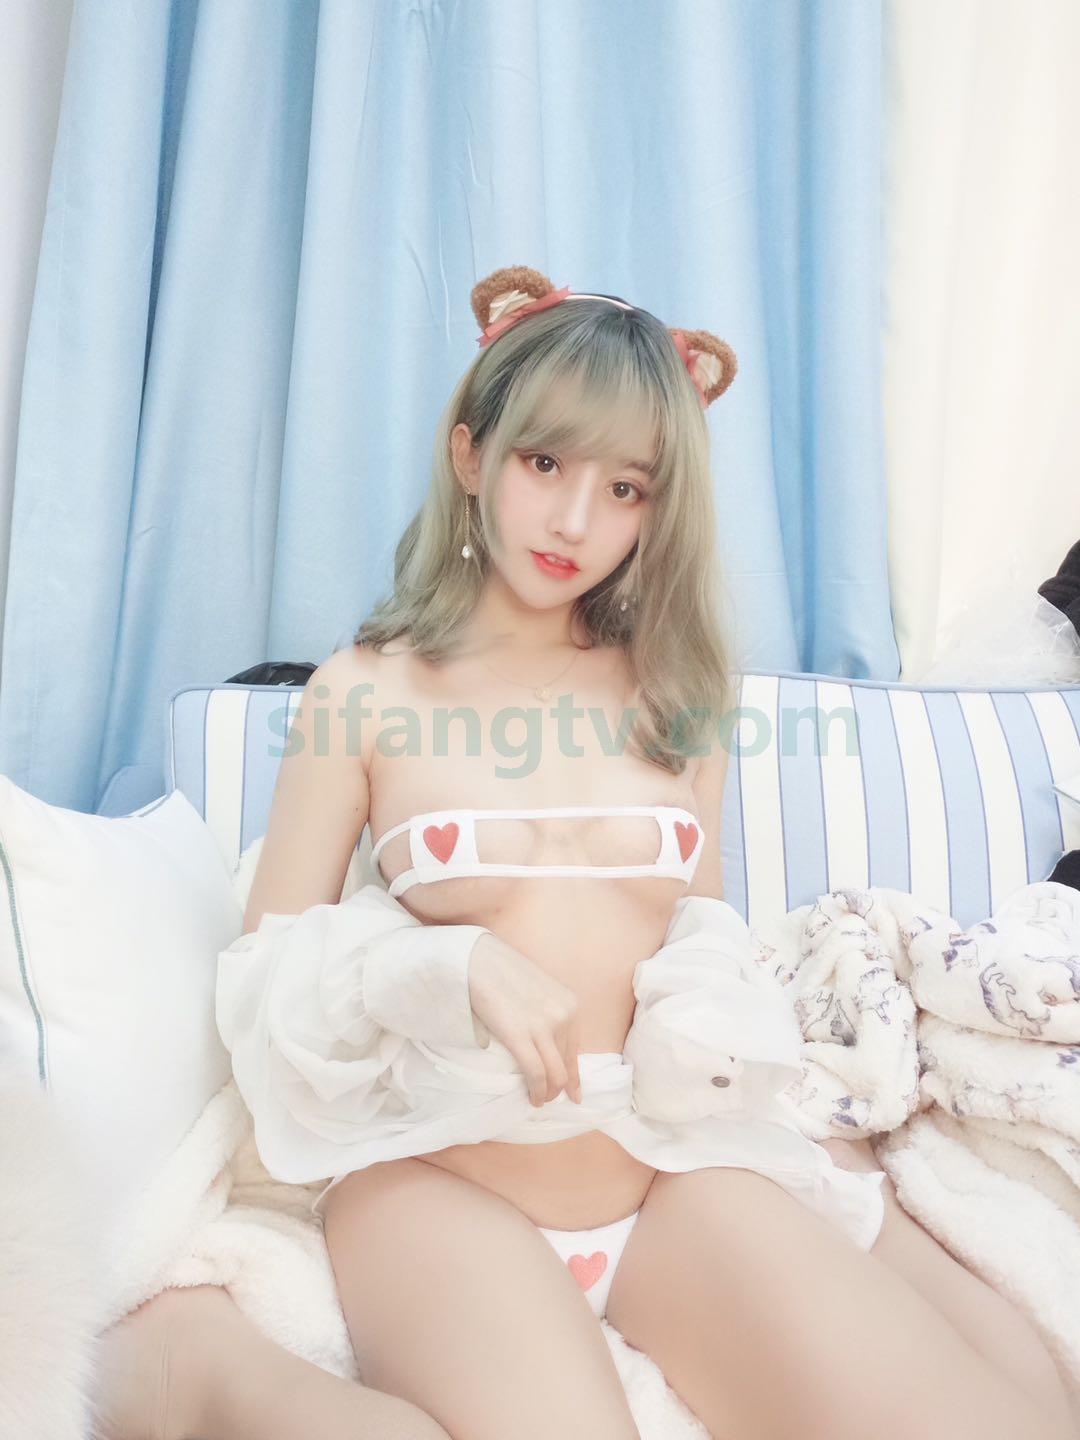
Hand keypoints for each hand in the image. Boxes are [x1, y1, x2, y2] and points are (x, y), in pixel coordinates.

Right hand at [467, 932, 583, 1106]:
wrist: (479, 960)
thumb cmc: (503, 972)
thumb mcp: (539, 992)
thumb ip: (549, 1015)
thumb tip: (546, 1047)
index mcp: (570, 1004)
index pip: (576, 1049)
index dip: (575, 1075)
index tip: (574, 1093)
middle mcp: (564, 1016)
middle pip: (567, 1065)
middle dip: (560, 1087)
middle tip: (549, 1099)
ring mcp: (544, 1027)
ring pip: (555, 1074)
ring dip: (548, 1092)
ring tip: (538, 1100)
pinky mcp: (521, 1036)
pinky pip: (536, 1073)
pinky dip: (536, 1091)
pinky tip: (532, 1098)